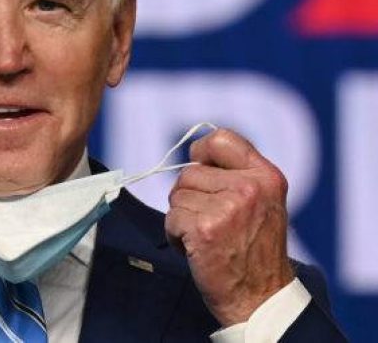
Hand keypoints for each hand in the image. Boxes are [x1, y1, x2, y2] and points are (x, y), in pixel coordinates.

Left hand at [164, 128, 294, 325]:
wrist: (261, 298)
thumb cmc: (255, 252)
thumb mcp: (262, 203)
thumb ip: (237, 176)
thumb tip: (195, 157)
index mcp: (266, 176)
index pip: (222, 139)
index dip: (202, 151)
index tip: (200, 166)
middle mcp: (250, 188)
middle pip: (190, 172)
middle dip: (189, 196)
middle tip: (209, 221)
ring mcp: (228, 208)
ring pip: (178, 195)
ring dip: (182, 218)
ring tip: (206, 237)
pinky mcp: (205, 228)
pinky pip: (171, 219)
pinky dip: (176, 236)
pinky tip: (197, 250)